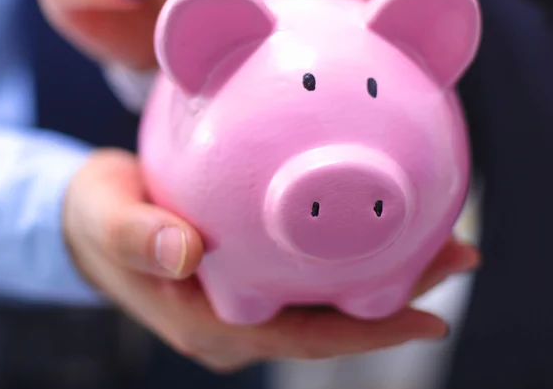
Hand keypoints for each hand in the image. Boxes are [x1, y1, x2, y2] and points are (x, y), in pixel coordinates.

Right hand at [65, 148, 479, 371]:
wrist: (95, 215)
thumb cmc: (101, 219)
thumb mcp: (108, 220)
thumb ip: (139, 238)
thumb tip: (184, 253)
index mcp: (211, 322)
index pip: (301, 338)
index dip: (365, 332)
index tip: (429, 316)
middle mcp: (240, 318)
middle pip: (331, 315)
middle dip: (397, 293)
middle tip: (457, 254)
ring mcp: (248, 295)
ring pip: (329, 290)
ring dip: (384, 267)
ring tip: (441, 237)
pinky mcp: (251, 268)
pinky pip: (311, 265)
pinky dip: (350, 247)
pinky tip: (382, 220)